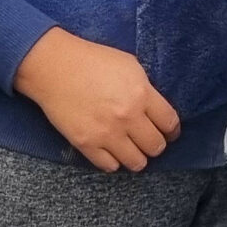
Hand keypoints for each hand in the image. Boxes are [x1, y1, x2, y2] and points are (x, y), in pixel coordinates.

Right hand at [13, 27, 181, 171]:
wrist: (54, 67)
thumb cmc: (91, 60)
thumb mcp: (129, 65)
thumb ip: (146, 89)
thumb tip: (156, 109)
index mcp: (141, 94)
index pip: (170, 123)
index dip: (172, 130)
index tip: (169, 131)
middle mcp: (127, 117)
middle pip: (156, 146)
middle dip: (156, 144)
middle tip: (149, 139)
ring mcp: (107, 133)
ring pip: (137, 162)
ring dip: (137, 156)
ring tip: (132, 148)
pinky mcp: (86, 144)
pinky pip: (110, 166)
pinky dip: (114, 161)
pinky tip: (112, 150)